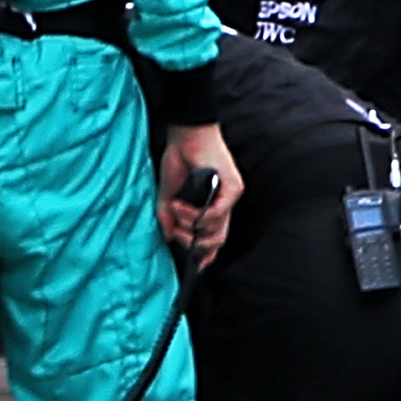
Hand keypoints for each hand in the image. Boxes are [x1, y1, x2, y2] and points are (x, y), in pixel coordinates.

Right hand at [158, 124, 238, 263]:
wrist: (186, 135)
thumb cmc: (179, 159)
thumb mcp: (168, 194)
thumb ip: (169, 216)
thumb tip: (167, 236)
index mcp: (211, 207)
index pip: (214, 238)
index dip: (205, 255)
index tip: (195, 265)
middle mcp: (224, 205)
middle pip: (216, 241)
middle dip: (192, 244)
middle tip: (175, 232)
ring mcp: (230, 198)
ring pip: (216, 232)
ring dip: (188, 226)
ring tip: (174, 210)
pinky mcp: (233, 190)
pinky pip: (215, 216)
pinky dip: (194, 216)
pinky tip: (180, 206)